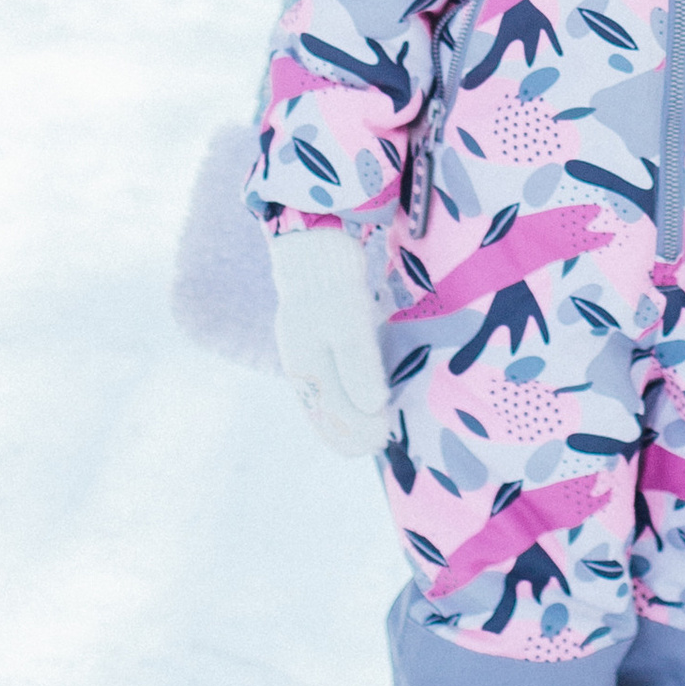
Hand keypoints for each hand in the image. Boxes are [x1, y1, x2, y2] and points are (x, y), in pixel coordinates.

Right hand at [269, 228, 394, 456]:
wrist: (315, 244)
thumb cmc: (333, 283)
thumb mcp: (350, 322)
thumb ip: (359, 365)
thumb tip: (372, 407)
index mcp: (306, 368)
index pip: (332, 415)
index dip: (358, 432)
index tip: (383, 439)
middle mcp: (300, 366)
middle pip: (324, 412)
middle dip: (352, 430)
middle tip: (382, 441)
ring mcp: (303, 353)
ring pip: (321, 400)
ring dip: (345, 417)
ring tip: (369, 429)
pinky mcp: (311, 341)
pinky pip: (323, 382)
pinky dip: (340, 397)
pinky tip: (354, 400)